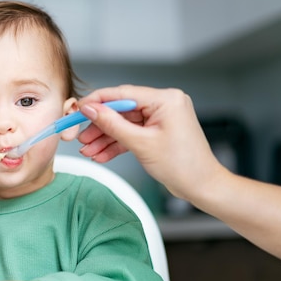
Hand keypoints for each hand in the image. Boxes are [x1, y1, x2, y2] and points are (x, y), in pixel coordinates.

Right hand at [77, 85, 224, 201]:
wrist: (202, 186)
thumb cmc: (183, 165)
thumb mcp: (141, 144)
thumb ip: (112, 124)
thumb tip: (90, 109)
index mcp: (166, 99)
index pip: (123, 94)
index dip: (97, 101)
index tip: (79, 109)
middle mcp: (164, 104)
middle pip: (121, 110)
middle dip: (100, 126)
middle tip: (81, 136)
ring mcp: (160, 118)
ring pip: (124, 124)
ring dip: (105, 138)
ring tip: (88, 150)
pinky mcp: (157, 131)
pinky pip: (131, 134)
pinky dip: (116, 145)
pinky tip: (101, 154)